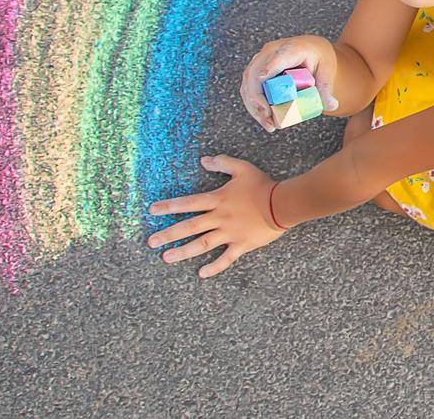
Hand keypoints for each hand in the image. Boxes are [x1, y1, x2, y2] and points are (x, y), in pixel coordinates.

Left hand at [144, 154, 289, 278]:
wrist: (282, 204)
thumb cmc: (262, 185)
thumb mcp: (242, 168)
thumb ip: (222, 163)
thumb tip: (204, 160)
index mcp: (218, 200)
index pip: (188, 203)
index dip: (169, 206)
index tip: (152, 210)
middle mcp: (219, 218)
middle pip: (190, 227)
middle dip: (168, 234)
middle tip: (151, 241)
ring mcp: (229, 234)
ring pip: (202, 244)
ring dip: (183, 251)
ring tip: (166, 257)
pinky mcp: (241, 245)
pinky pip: (225, 259)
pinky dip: (214, 267)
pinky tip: (201, 274)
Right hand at [240, 34, 340, 132]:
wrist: (313, 51)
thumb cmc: (320, 59)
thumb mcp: (327, 72)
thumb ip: (326, 89)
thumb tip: (332, 106)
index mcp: (293, 47)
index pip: (279, 55)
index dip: (270, 66)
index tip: (262, 77)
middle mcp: (273, 50)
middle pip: (257, 70)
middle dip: (257, 94)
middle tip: (267, 114)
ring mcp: (262, 60)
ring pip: (249, 81)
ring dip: (254, 104)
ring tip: (268, 124)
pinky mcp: (257, 71)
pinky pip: (249, 88)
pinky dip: (254, 105)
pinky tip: (264, 119)